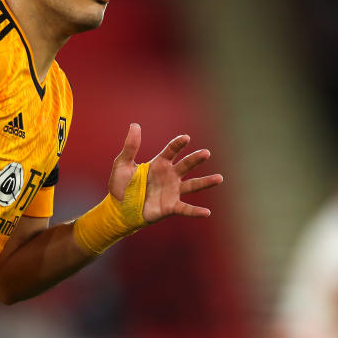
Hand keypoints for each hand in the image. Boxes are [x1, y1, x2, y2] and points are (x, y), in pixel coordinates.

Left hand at [109, 123, 223, 223]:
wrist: (118, 209)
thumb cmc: (120, 186)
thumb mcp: (122, 164)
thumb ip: (130, 146)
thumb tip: (135, 125)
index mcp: (158, 164)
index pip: (171, 151)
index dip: (178, 144)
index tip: (186, 138)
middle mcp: (169, 176)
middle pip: (186, 165)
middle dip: (196, 159)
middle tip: (206, 153)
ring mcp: (171, 191)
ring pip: (192, 185)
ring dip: (206, 182)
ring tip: (219, 178)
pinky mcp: (170, 207)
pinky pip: (186, 209)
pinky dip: (196, 211)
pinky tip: (207, 213)